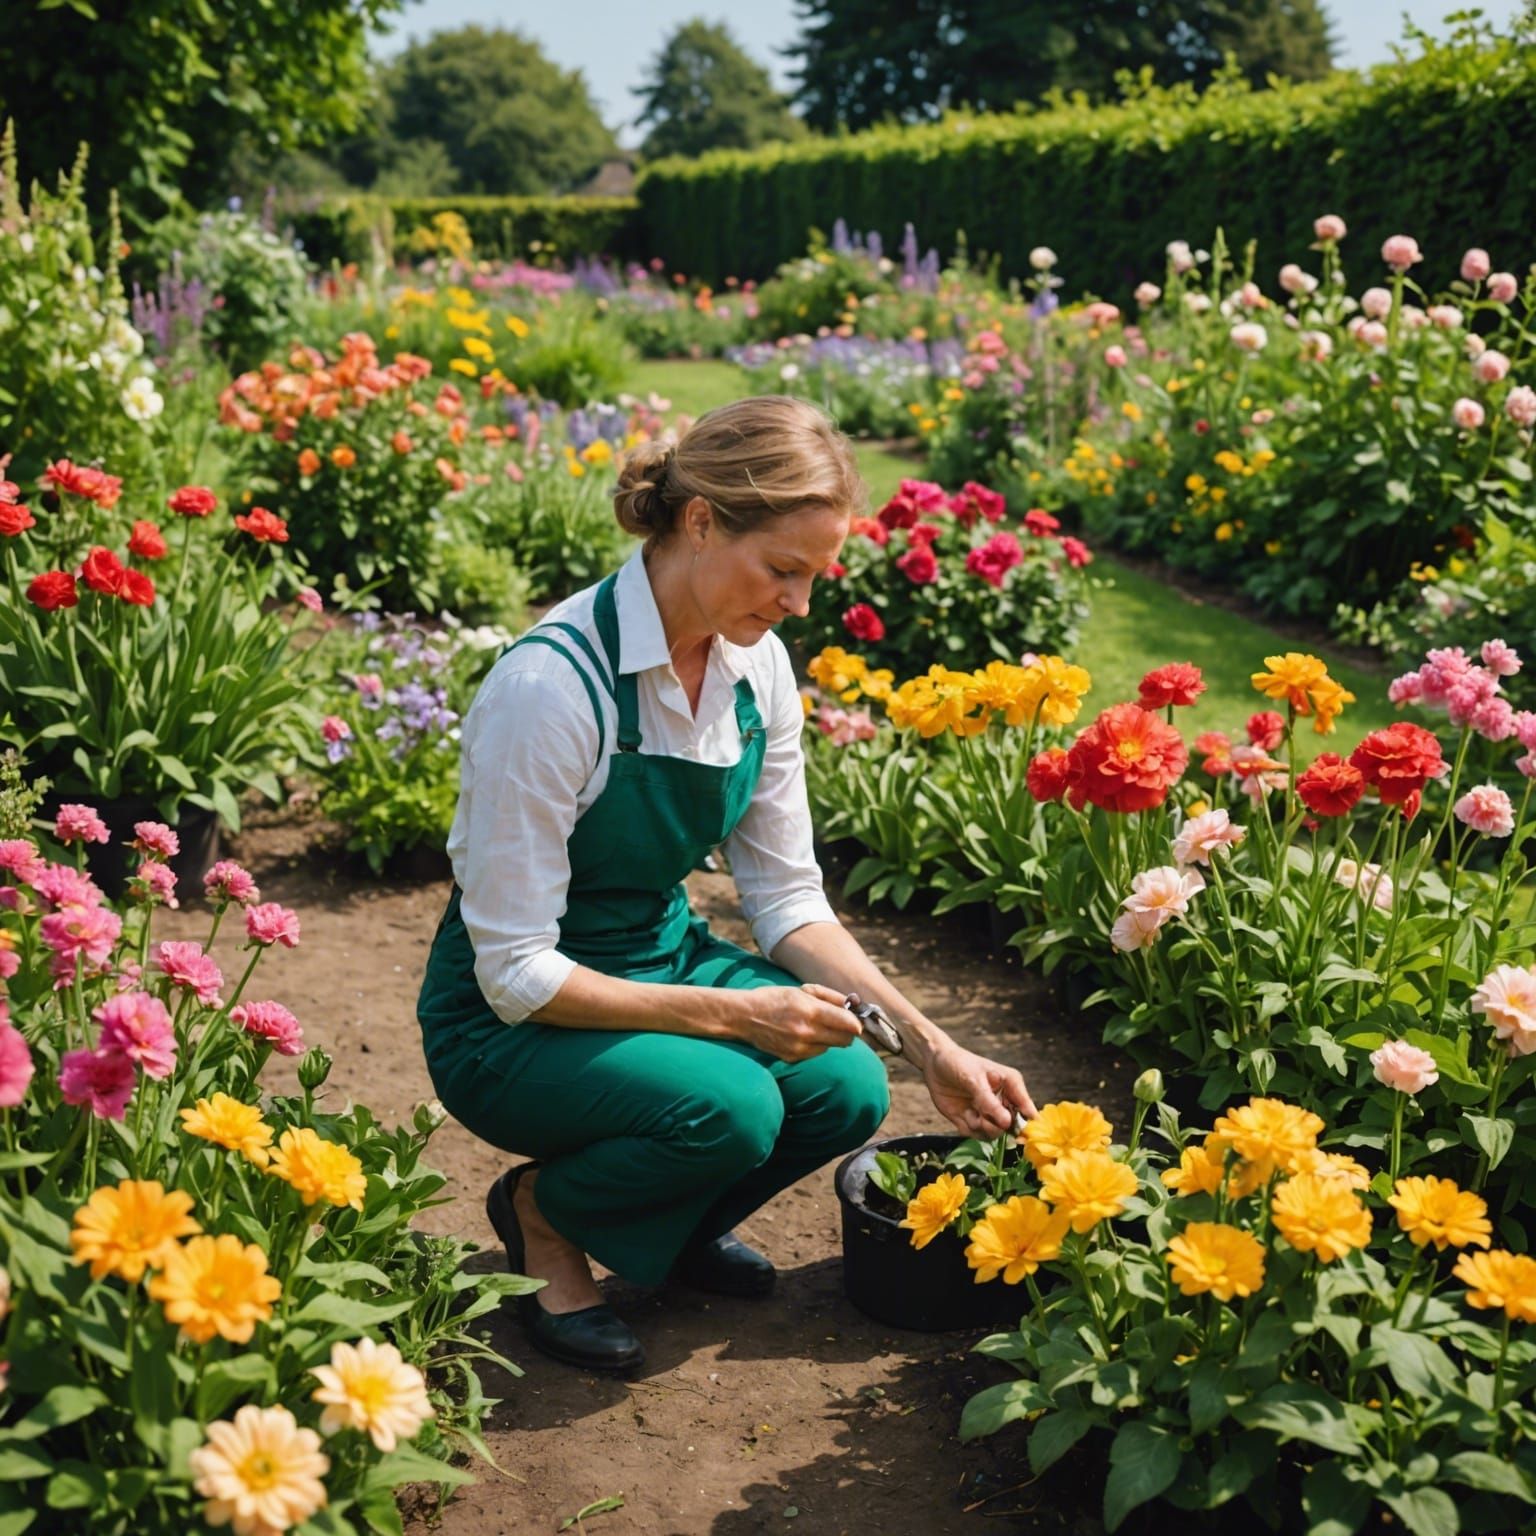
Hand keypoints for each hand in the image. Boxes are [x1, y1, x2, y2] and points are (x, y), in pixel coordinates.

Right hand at [731, 983, 862, 1062]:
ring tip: (815, 1026)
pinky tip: (802, 1035)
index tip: (857, 1021)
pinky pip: (815, 1053)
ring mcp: (799, 1048)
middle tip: (842, 1024)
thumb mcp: (802, 990)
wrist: (744, 1016)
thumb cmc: (774, 998)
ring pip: (830, 1047)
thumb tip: (852, 1004)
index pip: (848, 1024)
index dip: (857, 1023)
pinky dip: (815, 1045)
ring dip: (830, 1038)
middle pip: (845, 1040)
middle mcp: (807, 1032)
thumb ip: (830, 997)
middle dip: (847, 1033)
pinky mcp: (792, 1058)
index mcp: (811, 1011)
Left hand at [922, 1042, 1036, 1137]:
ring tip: (970, 1113)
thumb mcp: (973, 1080)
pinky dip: (969, 1128)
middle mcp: (1003, 1101)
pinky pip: (977, 1134)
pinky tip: (963, 1113)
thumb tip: (1007, 1123)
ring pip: (994, 1133)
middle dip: (997, 1125)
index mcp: (1011, 1085)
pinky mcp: (973, 1120)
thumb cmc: (958, 1063)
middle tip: (982, 1116)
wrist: (934, 1063)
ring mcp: (988, 1112)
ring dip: (982, 1127)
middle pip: (1011, 1126)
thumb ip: (989, 1102)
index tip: (1021, 1135)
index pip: (1027, 1109)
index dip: (1028, 1125)